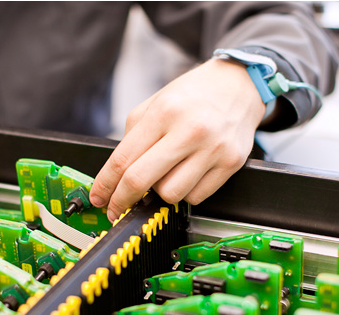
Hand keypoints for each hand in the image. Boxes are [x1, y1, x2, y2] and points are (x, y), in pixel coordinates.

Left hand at [90, 58, 265, 221]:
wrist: (239, 84)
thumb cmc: (193, 95)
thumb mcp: (156, 103)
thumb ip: (133, 137)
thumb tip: (115, 176)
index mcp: (164, 112)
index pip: (123, 159)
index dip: (105, 184)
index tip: (98, 198)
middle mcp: (190, 130)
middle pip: (141, 180)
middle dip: (122, 199)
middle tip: (116, 207)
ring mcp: (213, 149)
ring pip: (171, 194)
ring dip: (160, 192)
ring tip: (165, 174)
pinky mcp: (231, 163)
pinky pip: (197, 197)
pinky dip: (186, 192)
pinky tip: (187, 174)